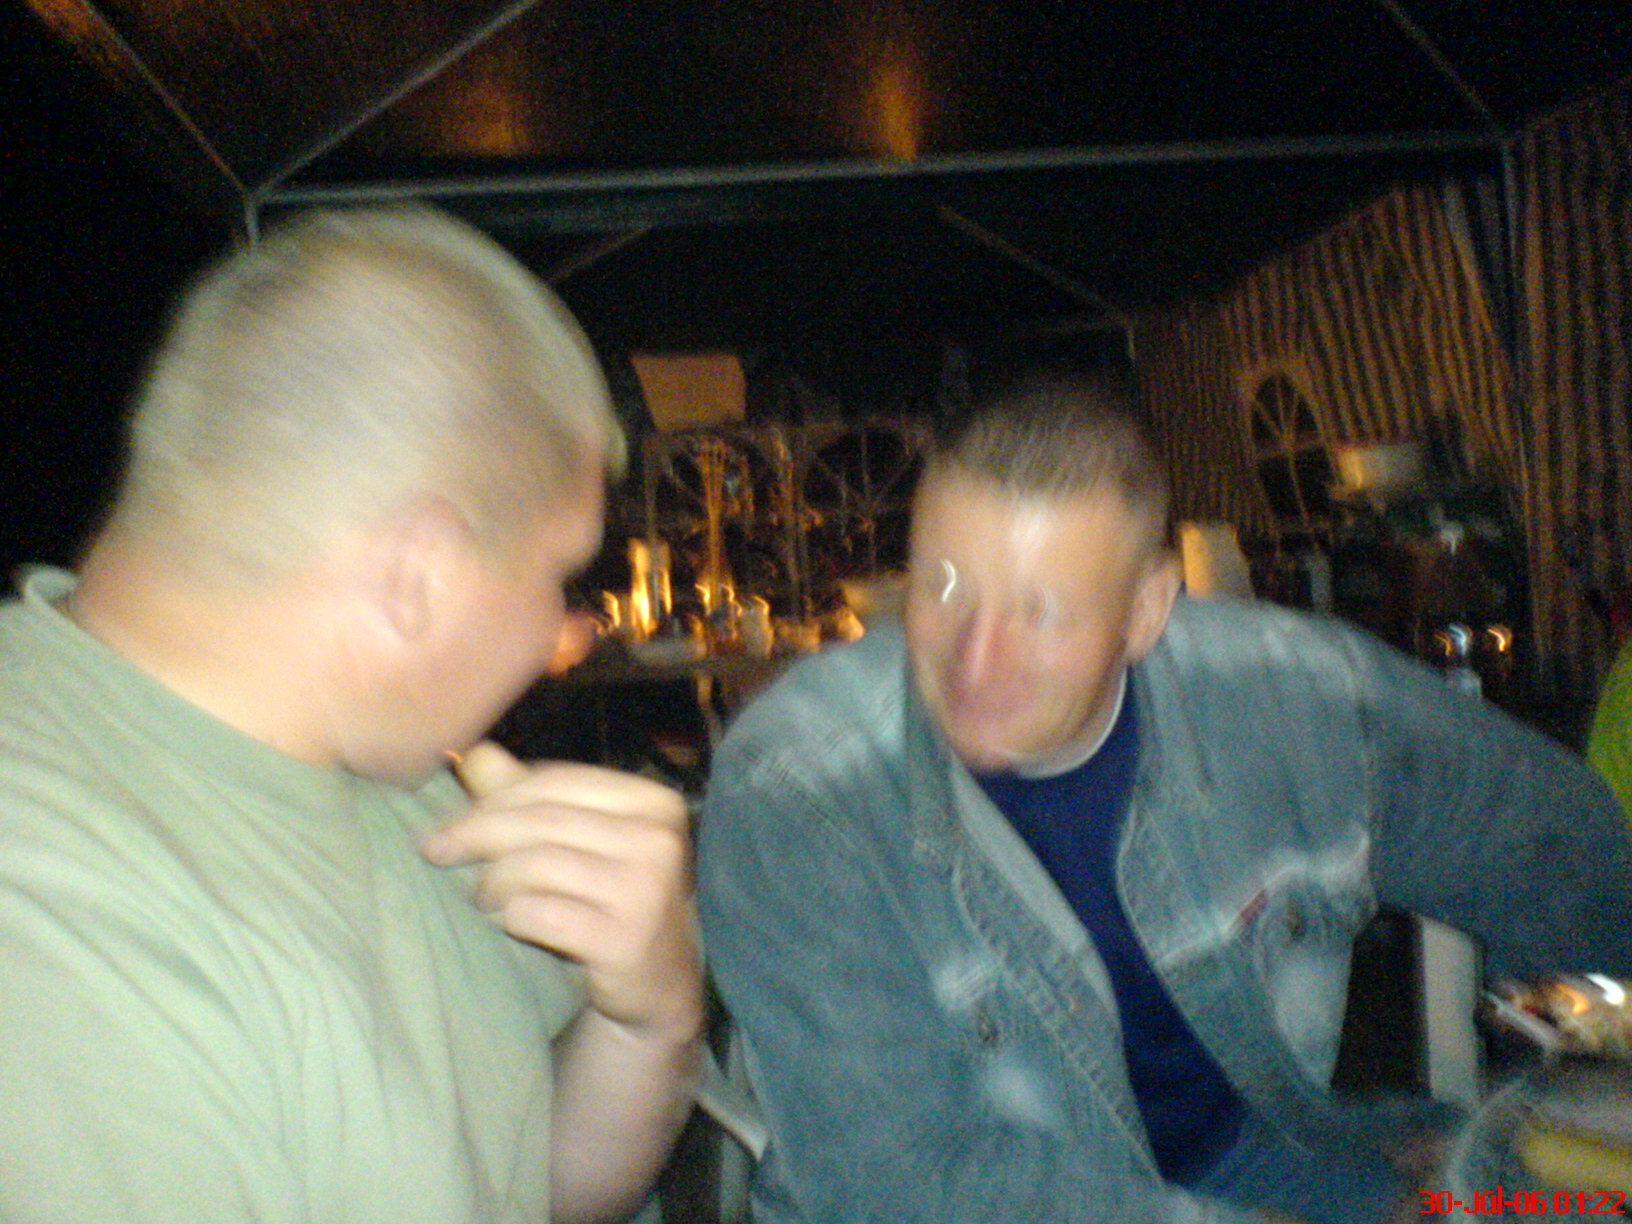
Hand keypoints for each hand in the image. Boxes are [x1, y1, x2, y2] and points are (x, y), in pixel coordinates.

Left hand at [421, 742, 701, 1034]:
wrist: (657, 985)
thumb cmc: (611, 903)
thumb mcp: (580, 843)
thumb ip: (531, 797)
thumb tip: (474, 755)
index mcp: (652, 802)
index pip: (556, 781)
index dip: (493, 797)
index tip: (448, 822)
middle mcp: (657, 839)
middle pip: (542, 819)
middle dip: (476, 832)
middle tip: (436, 851)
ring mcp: (645, 890)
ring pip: (536, 864)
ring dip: (493, 880)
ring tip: (482, 897)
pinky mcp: (623, 938)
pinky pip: (540, 912)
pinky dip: (511, 915)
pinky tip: (506, 923)